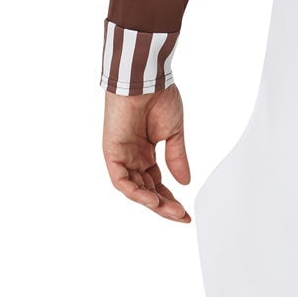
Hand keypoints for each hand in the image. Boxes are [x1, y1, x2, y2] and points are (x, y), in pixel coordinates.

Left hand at [103, 84, 192, 222]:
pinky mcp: (112, 153)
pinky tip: (152, 199)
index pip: (157, 182)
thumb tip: (185, 182)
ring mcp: (122, 156)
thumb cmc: (159, 98)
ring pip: (134, 189)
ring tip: (171, 210)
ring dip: (152, 202)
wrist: (146, 80)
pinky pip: (121, 180)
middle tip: (181, 215)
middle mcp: (132, 157)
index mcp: (146, 152)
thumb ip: (177, 158)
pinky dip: (135, 192)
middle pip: (147, 189)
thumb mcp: (173, 134)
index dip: (171, 198)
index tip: (185, 212)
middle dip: (164, 205)